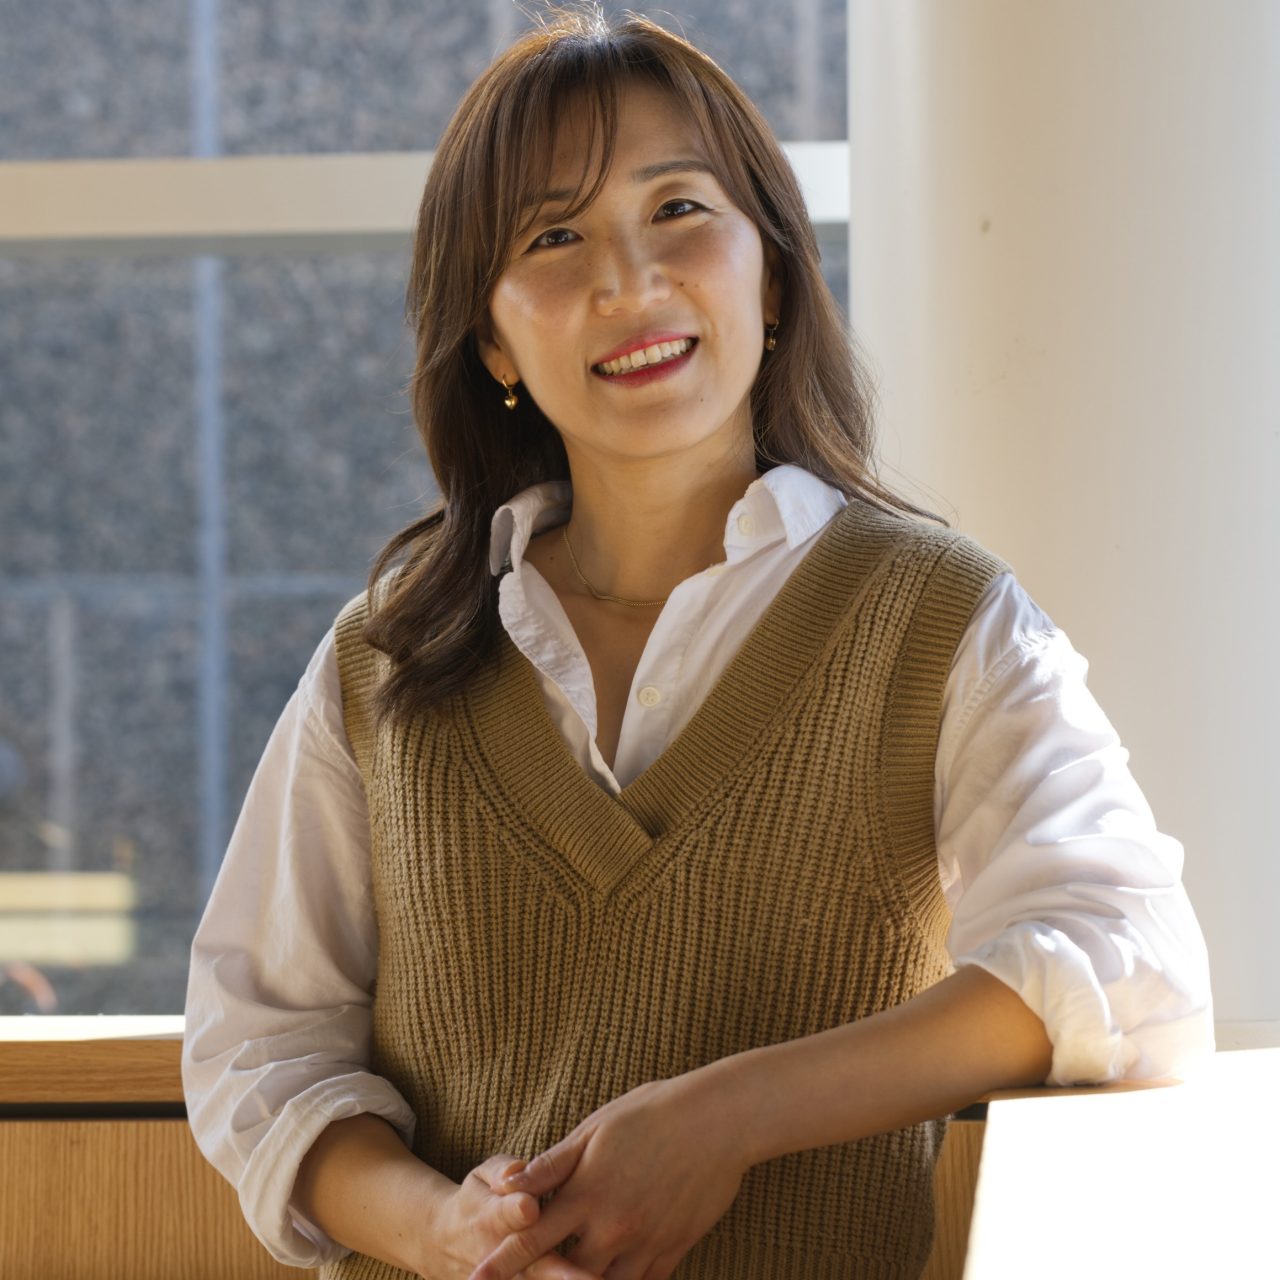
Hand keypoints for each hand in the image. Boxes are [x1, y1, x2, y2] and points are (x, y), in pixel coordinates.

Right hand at [423, 1154, 598, 1279]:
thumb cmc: (478, 1198)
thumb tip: (515, 1170)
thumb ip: (501, 1171)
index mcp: (492, 1217)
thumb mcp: (481, 1176)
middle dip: (562, 1273)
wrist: (446, 1243)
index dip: (516, 1210)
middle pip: (533, 1266)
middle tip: (592, 1277)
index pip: (505, 1214)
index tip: (530, 1207)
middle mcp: (501, 1256)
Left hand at [468, 1073, 750, 1279]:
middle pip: (564, 1276)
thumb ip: (551, 1165)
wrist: (720, 1121)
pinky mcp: (673, 1250)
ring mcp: (645, 1244)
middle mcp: (612, 1228)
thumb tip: (505, 1185)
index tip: (473, 1279)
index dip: (499, 1263)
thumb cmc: (653, 1113)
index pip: (530, 1237)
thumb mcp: (595, 1129)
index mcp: (586, 1194)